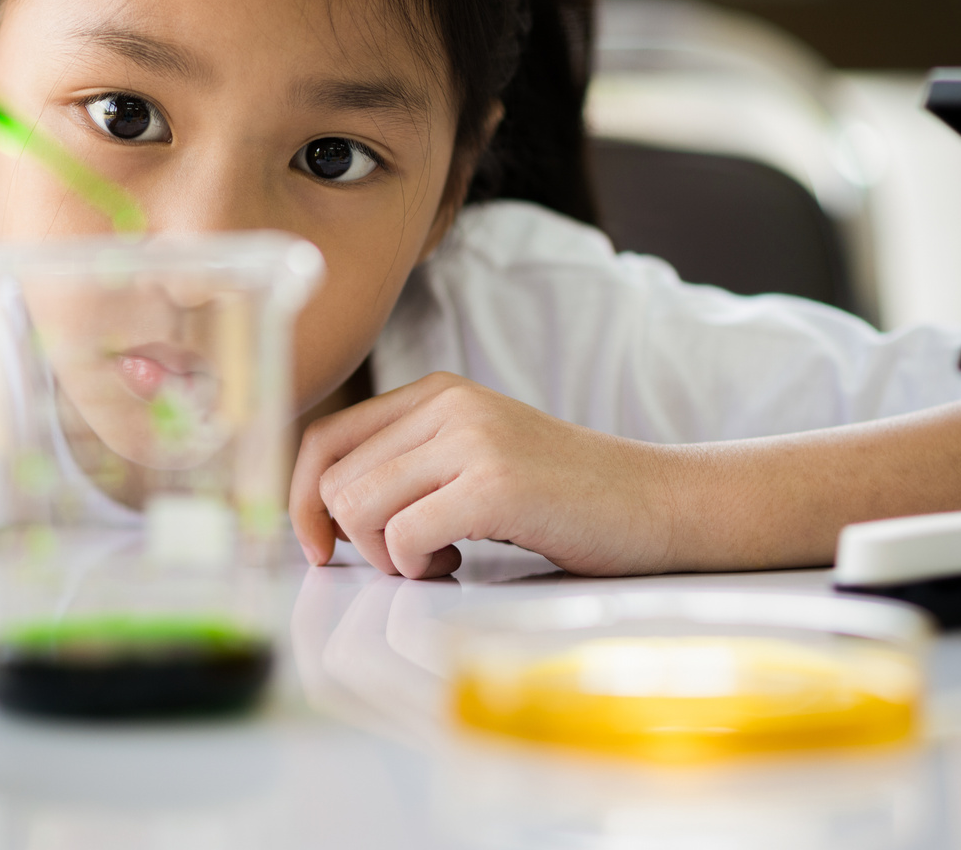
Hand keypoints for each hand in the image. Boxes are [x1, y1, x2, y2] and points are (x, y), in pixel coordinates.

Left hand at [290, 372, 676, 578]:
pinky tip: (460, 563)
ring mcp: (472, 439)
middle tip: (413, 558)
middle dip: (356, 540)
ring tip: (441, 558)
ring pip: (358, 509)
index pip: (324, 439)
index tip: (320, 548)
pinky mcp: (494, 484)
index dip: (303, 499)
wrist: (658, 502)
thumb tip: (323, 514)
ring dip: (387, 555)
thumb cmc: (565, 497)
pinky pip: (402, 537)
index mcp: (435, 393)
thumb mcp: (476, 458)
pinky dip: (417, 567)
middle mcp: (447, 404)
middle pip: (335, 481)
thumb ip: (410, 467)